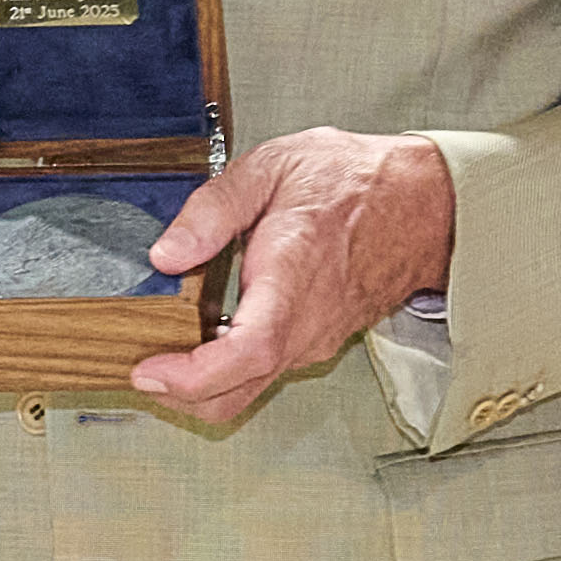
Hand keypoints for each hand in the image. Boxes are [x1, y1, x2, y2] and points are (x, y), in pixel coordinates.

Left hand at [130, 129, 454, 434]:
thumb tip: (167, 254)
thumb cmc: (354, 181)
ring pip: (247, 390)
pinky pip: (263, 374)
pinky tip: (203, 336)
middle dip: (178, 395)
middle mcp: (306, 324)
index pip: (247, 351)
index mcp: (294, 277)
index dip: (193, 374)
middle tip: (137, 366)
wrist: (423, 203)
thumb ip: (213, 209)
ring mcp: (313, 341)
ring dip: (198, 385)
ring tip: (162, 349)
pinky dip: (224, 372)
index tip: (149, 371)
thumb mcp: (274, 165)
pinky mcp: (315, 345)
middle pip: (236, 392)